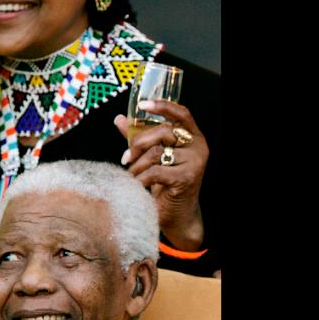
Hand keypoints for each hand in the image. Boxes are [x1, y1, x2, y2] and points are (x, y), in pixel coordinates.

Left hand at [114, 99, 209, 250]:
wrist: (176, 214)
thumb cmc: (165, 183)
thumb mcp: (152, 156)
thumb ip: (138, 137)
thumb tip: (120, 119)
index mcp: (192, 137)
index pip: (181, 113)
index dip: (163, 106)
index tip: (143, 105)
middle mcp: (198, 146)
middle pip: (162, 132)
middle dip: (138, 144)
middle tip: (125, 157)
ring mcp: (195, 162)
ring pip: (156, 152)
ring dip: (137, 164)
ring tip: (131, 174)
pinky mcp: (186, 178)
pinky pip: (155, 171)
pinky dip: (140, 178)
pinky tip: (136, 184)